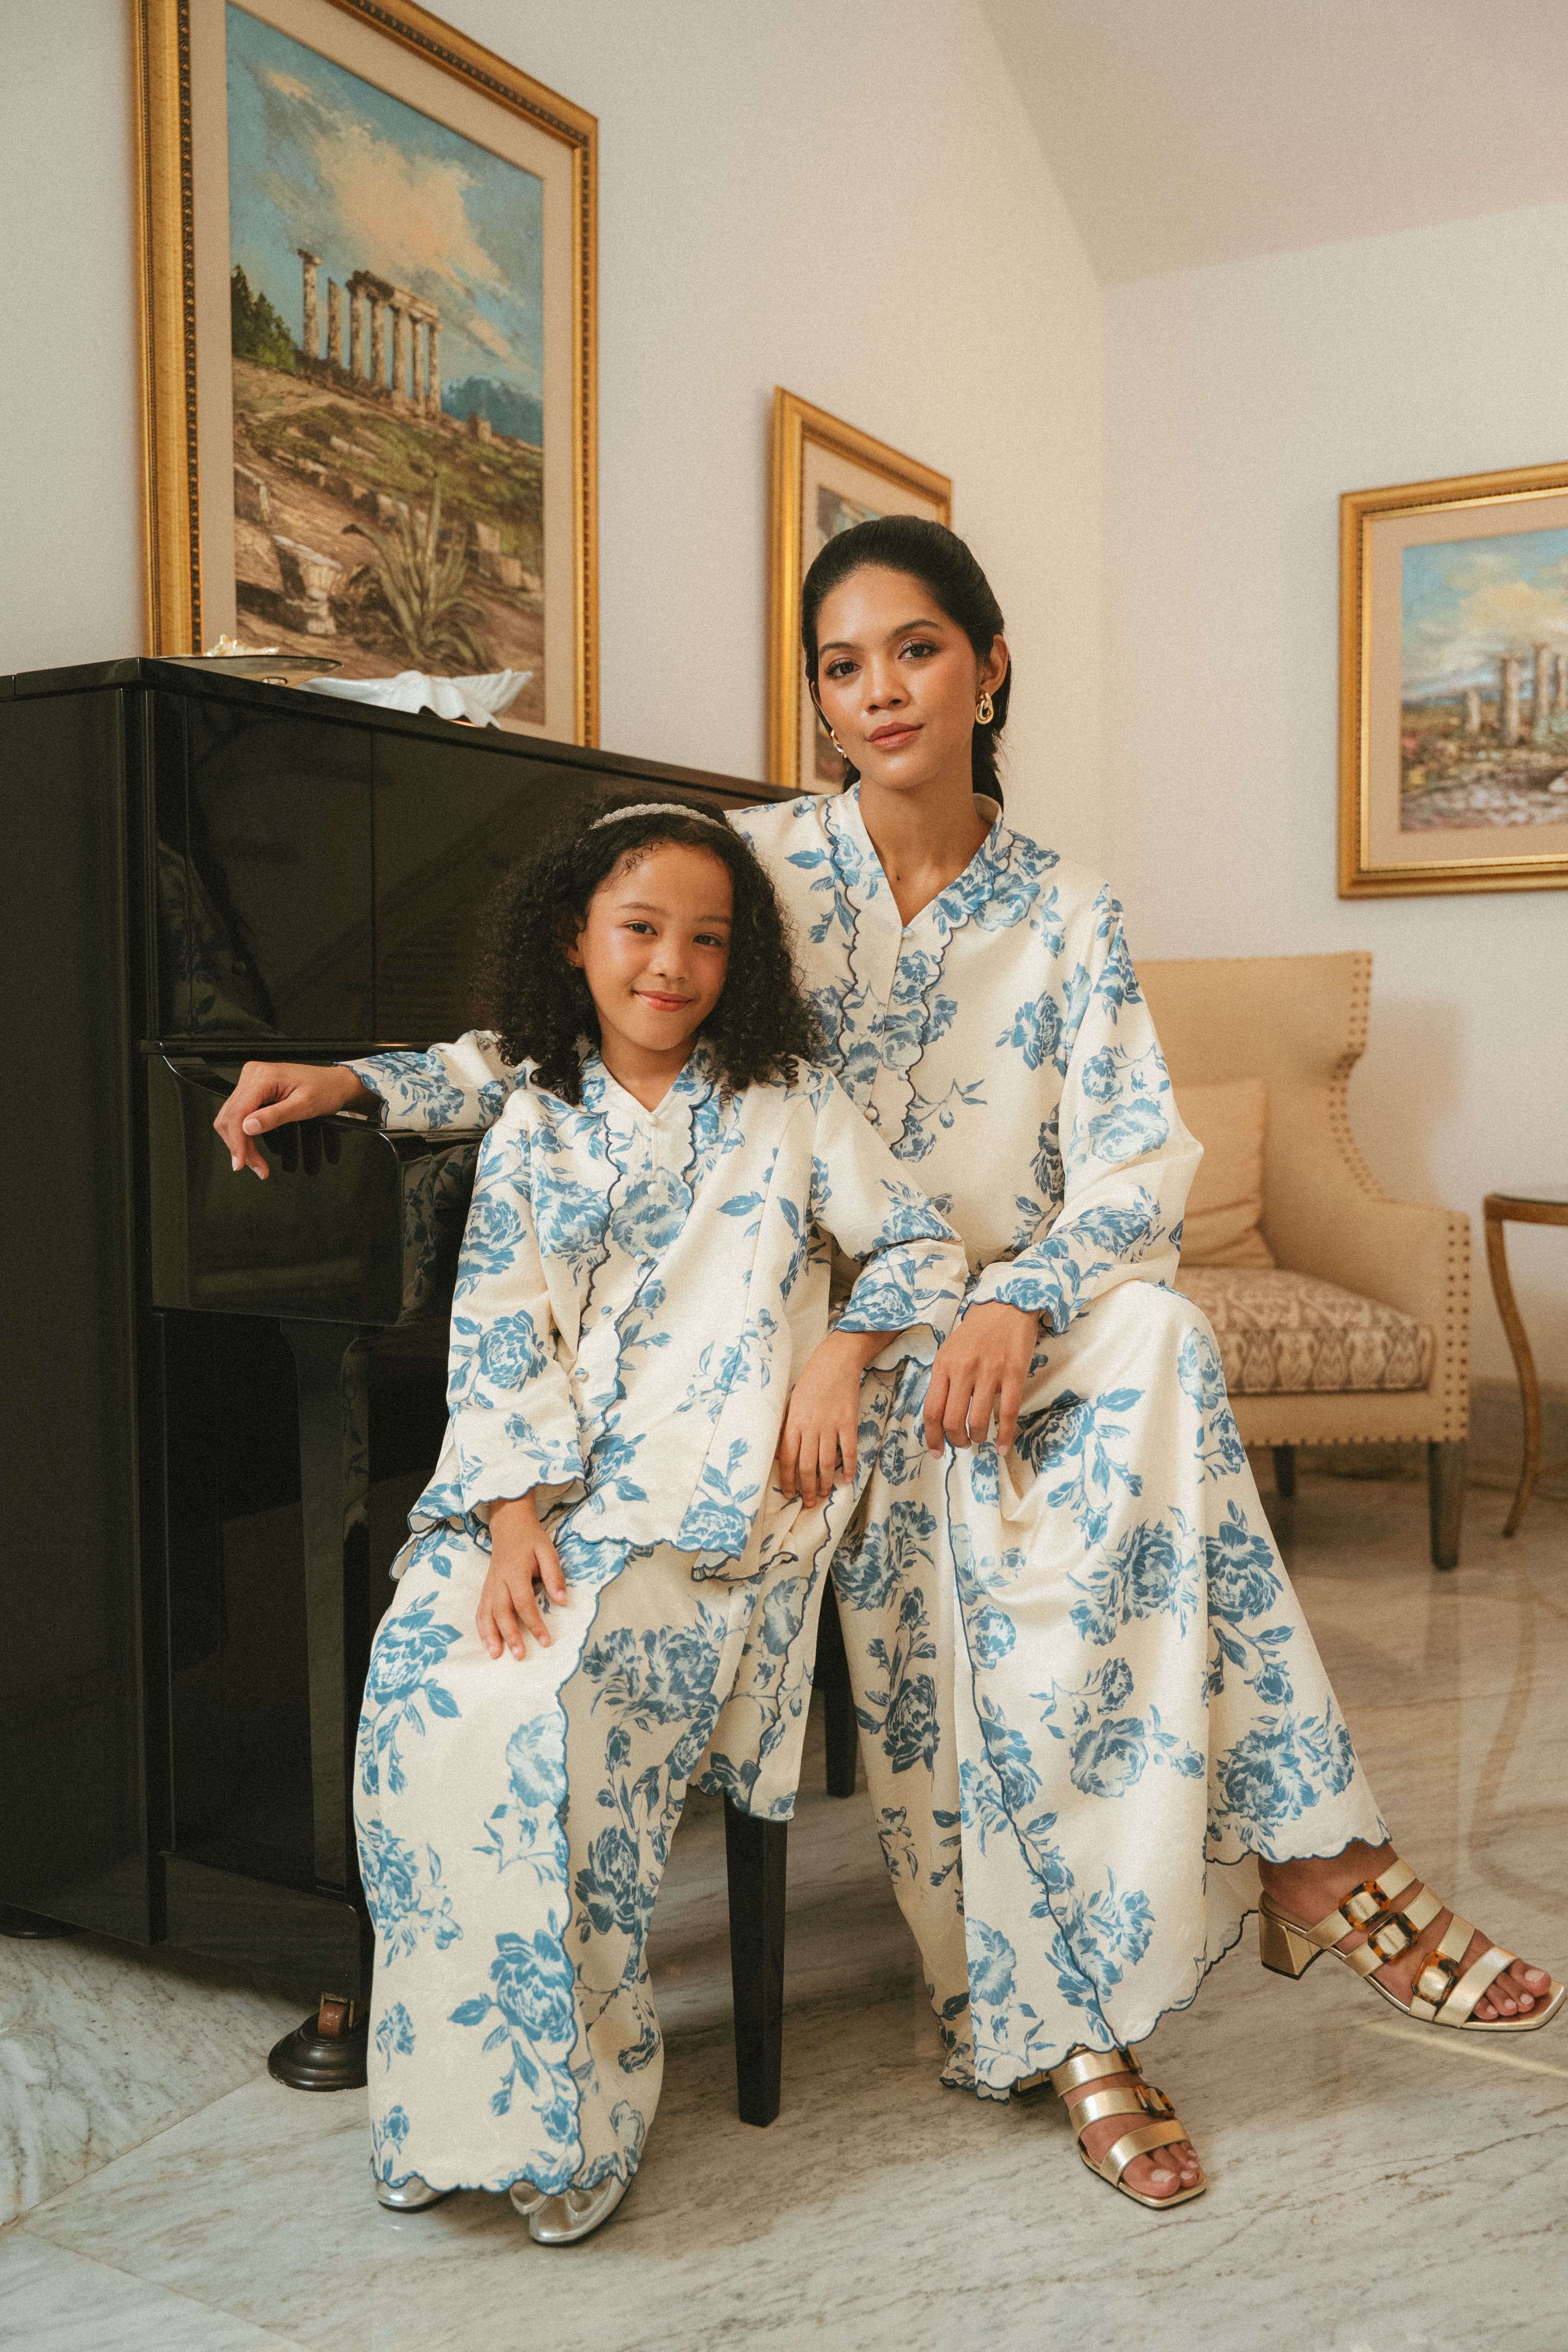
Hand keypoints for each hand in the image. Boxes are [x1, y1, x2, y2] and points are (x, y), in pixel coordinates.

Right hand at [213, 1060, 373, 1177]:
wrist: (335, 1084)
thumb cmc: (326, 1090)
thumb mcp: (304, 1106)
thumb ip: (275, 1116)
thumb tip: (248, 1127)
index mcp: (262, 1076)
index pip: (238, 1112)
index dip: (237, 1141)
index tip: (241, 1163)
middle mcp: (252, 1075)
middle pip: (230, 1117)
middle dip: (240, 1146)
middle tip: (257, 1167)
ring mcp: (251, 1081)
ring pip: (231, 1118)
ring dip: (240, 1143)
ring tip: (256, 1163)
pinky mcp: (253, 1090)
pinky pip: (239, 1114)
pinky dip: (244, 1134)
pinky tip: (253, 1148)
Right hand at [476, 1493, 567, 1658]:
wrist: (510, 1526)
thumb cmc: (531, 1541)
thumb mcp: (547, 1552)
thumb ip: (554, 1576)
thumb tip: (563, 1601)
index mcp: (515, 1572)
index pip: (524, 1602)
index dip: (534, 1623)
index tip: (545, 1641)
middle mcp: (499, 1581)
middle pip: (502, 1612)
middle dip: (510, 1635)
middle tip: (519, 1655)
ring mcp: (489, 1586)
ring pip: (486, 1614)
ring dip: (489, 1636)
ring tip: (495, 1655)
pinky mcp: (486, 1589)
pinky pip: (480, 1611)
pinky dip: (481, 1628)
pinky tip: (486, 1643)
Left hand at [776, 1328, 884, 1505]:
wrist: (835, 1362)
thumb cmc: (810, 1383)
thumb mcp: (792, 1404)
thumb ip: (789, 1428)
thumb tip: (785, 1456)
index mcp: (793, 1423)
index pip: (787, 1459)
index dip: (788, 1480)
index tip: (789, 1494)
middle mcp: (810, 1427)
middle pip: (806, 1466)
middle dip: (806, 1489)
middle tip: (807, 1503)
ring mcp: (830, 1425)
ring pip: (826, 1463)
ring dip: (824, 1483)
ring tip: (823, 1494)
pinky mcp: (848, 1422)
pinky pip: (848, 1450)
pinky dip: (848, 1467)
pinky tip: (847, 1479)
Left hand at [923, 1301, 1038, 1454]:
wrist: (1006, 1306)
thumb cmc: (976, 1331)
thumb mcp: (949, 1351)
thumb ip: (944, 1380)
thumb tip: (940, 1416)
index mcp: (943, 1365)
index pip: (932, 1410)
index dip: (933, 1436)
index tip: (937, 1451)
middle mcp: (963, 1370)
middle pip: (952, 1420)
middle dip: (956, 1440)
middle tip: (962, 1443)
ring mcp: (990, 1372)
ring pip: (979, 1420)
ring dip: (978, 1437)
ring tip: (980, 1438)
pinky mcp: (1014, 1373)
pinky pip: (1008, 1413)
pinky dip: (1006, 1436)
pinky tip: (1004, 1446)